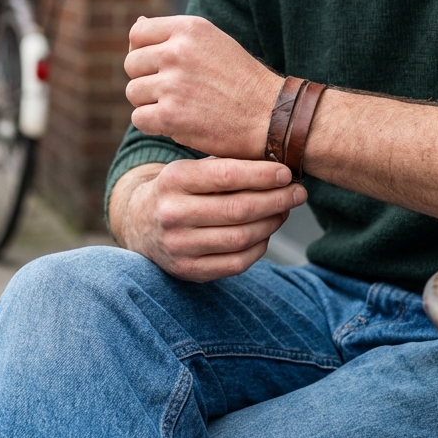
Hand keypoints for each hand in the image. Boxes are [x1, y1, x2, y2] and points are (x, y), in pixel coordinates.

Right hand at [110, 158, 306, 281]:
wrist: (139, 223)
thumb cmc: (178, 189)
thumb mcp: (190, 169)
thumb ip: (225, 166)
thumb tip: (278, 166)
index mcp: (173, 180)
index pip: (226, 176)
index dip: (262, 175)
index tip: (287, 173)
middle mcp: (172, 214)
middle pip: (238, 209)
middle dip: (276, 200)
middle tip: (298, 193)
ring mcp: (178, 246)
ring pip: (240, 238)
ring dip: (271, 223)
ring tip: (285, 210)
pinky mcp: (189, 270)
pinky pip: (236, 263)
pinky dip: (259, 247)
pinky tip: (267, 233)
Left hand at [124, 16, 281, 158]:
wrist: (271, 117)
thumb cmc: (241, 81)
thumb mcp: (214, 43)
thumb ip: (176, 35)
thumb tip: (138, 21)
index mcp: (190, 29)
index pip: (138, 32)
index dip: (142, 52)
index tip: (159, 67)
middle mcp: (179, 51)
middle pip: (131, 64)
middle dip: (145, 80)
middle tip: (171, 92)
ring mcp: (173, 84)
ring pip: (133, 93)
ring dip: (149, 104)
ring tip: (177, 107)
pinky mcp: (171, 115)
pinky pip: (139, 118)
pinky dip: (154, 125)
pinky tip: (176, 123)